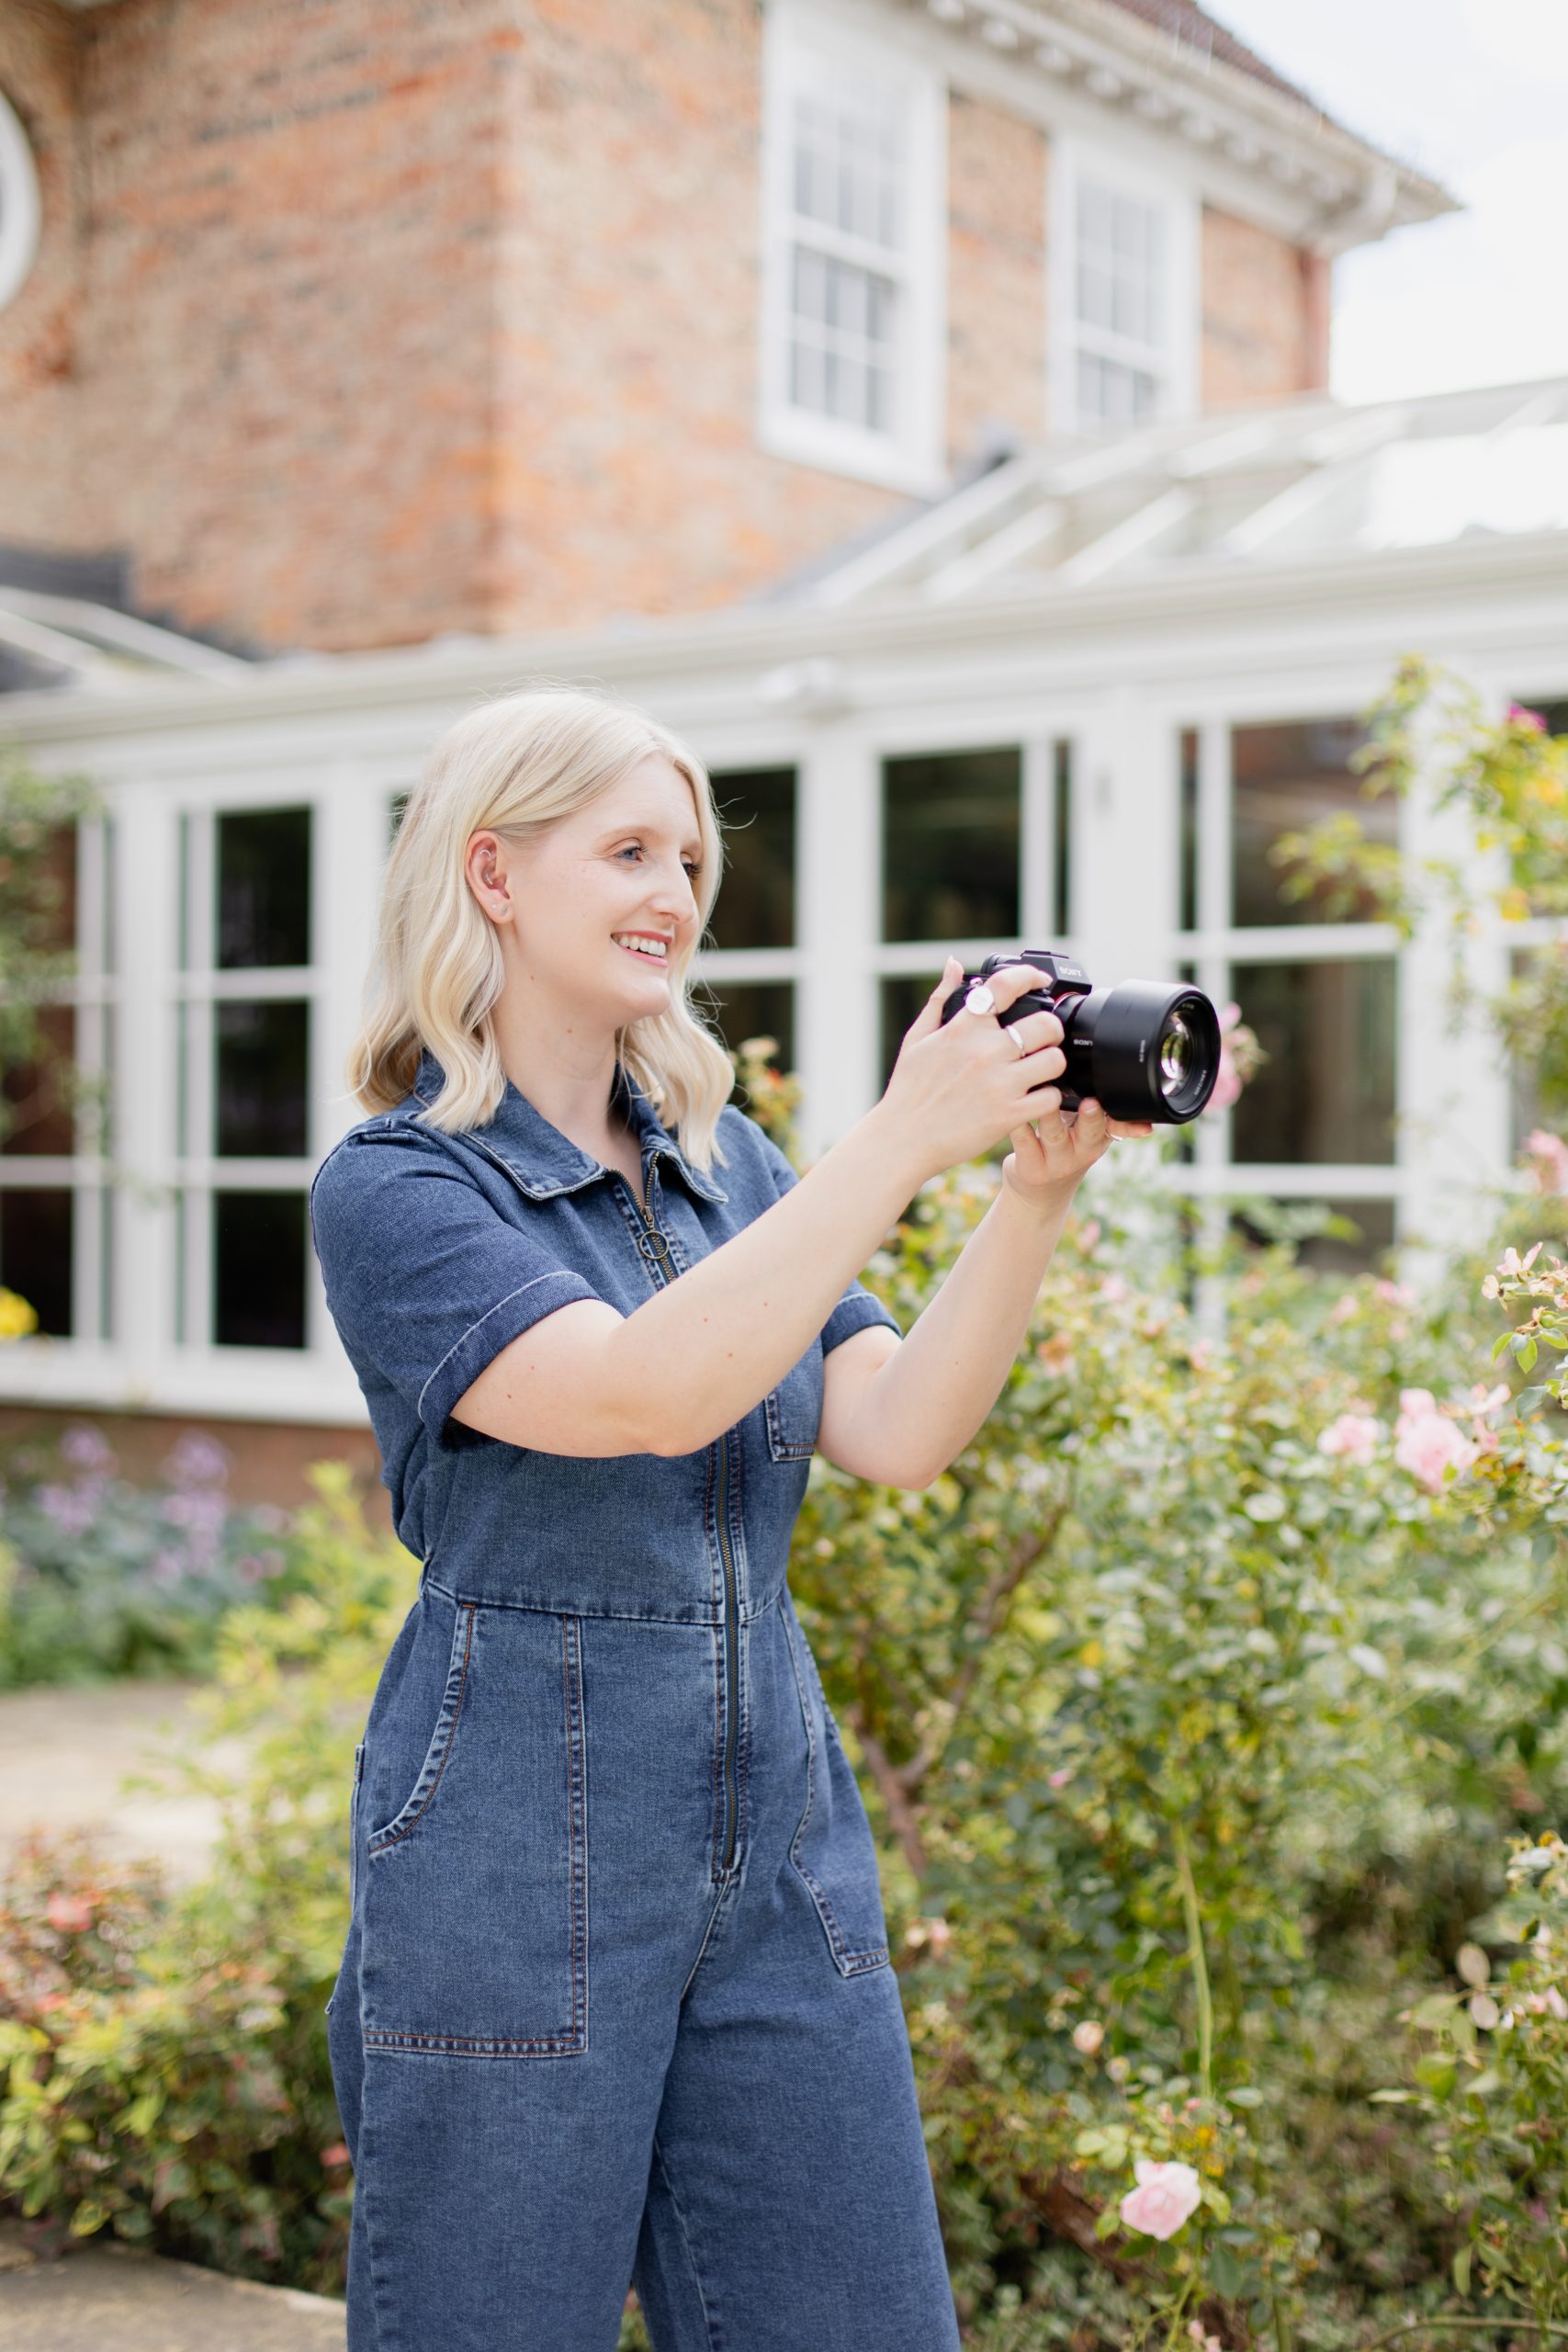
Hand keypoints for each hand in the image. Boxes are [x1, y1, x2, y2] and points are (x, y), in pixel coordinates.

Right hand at [882, 954, 1085, 1181]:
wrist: (903, 1138)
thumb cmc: (909, 1090)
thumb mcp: (918, 1038)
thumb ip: (940, 999)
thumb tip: (953, 965)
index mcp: (964, 1028)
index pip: (1006, 985)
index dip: (1030, 975)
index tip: (1040, 980)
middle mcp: (984, 1051)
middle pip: (1046, 1024)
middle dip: (1051, 1029)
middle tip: (1044, 1039)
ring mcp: (999, 1083)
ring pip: (1055, 1060)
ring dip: (1052, 1064)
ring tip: (1041, 1071)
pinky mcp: (1008, 1115)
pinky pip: (1050, 1098)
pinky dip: (1048, 1098)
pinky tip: (1035, 1098)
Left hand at [1001, 1094, 1153, 1210]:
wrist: (1039, 1194)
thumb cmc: (1064, 1150)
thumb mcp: (1089, 1136)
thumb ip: (1104, 1114)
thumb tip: (1127, 1087)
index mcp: (1098, 1138)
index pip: (1117, 1126)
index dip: (1127, 1123)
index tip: (1134, 1118)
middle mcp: (1082, 1151)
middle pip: (1090, 1132)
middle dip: (1091, 1117)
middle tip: (1090, 1103)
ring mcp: (1056, 1161)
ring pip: (1054, 1134)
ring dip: (1051, 1115)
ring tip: (1045, 1093)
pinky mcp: (1031, 1167)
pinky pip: (1024, 1140)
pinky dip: (1019, 1123)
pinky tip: (1013, 1105)